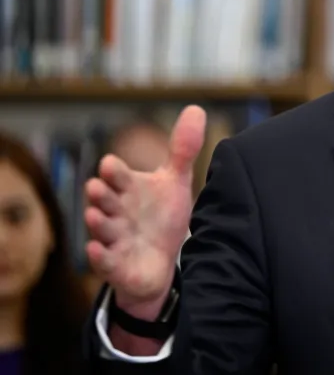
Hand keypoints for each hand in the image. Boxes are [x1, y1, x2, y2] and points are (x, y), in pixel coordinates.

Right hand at [84, 105, 205, 314]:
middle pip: (104, 200)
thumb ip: (183, 150)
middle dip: (100, 194)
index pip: (117, 176)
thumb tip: (196, 109)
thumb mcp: (175, 182)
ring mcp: (113, 239)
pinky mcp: (116, 266)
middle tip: (96, 186)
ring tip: (95, 214)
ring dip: (97, 222)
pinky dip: (100, 256)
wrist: (160, 262)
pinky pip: (104, 262)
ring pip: (101, 229)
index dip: (114, 171)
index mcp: (128, 190)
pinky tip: (96, 250)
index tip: (111, 165)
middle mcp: (116, 212)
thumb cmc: (161, 217)